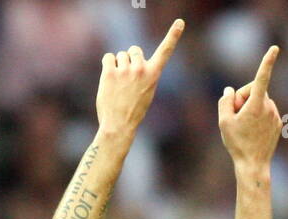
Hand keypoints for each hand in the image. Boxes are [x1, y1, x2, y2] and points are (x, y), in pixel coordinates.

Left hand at [96, 18, 183, 135]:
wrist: (119, 126)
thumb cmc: (132, 111)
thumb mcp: (146, 92)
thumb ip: (143, 74)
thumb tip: (131, 61)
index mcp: (153, 75)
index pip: (165, 51)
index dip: (173, 35)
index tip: (180, 22)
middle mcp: (141, 69)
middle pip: (134, 49)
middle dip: (130, 59)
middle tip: (127, 79)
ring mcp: (125, 70)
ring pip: (120, 55)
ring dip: (118, 65)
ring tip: (118, 84)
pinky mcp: (110, 72)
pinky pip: (108, 57)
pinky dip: (108, 65)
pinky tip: (109, 80)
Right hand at [218, 45, 281, 169]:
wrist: (253, 165)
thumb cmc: (237, 144)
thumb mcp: (223, 122)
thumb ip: (225, 101)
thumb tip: (230, 91)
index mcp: (256, 104)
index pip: (261, 77)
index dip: (266, 62)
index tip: (275, 49)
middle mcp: (269, 107)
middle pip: (253, 91)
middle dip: (243, 99)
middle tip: (235, 117)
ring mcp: (275, 115)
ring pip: (259, 102)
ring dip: (250, 109)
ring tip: (244, 128)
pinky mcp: (278, 123)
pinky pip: (265, 112)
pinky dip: (257, 117)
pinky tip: (252, 132)